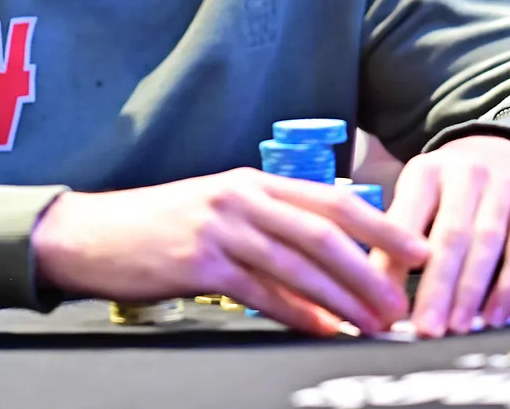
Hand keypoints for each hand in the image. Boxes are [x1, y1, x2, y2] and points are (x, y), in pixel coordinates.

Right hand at [30, 168, 430, 335]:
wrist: (92, 234)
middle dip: (372, 269)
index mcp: (254, 180)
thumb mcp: (221, 207)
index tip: (417, 249)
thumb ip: (272, 219)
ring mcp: (222, 229)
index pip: (332, 199)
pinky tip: (325, 329)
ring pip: (300, 264)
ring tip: (375, 322)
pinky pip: (263, 293)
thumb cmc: (161, 225)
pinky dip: (300, 314)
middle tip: (403, 301)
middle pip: (326, 231)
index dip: (381, 224)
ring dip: (345, 298)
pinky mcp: (201, 264)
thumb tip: (332, 250)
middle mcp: (243, 198)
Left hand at [368, 134, 509, 337]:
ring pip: (488, 244)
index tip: (384, 301)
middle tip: (426, 327)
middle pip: (451, 235)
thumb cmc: (451, 186)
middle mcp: (466, 174)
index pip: (407, 218)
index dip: (395, 260)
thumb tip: (376, 289)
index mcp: (426, 172)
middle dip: (438, 286)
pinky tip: (494, 316)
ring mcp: (504, 188)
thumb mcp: (419, 195)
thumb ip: (398, 235)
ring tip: (456, 327)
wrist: (507, 150)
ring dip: (471, 291)